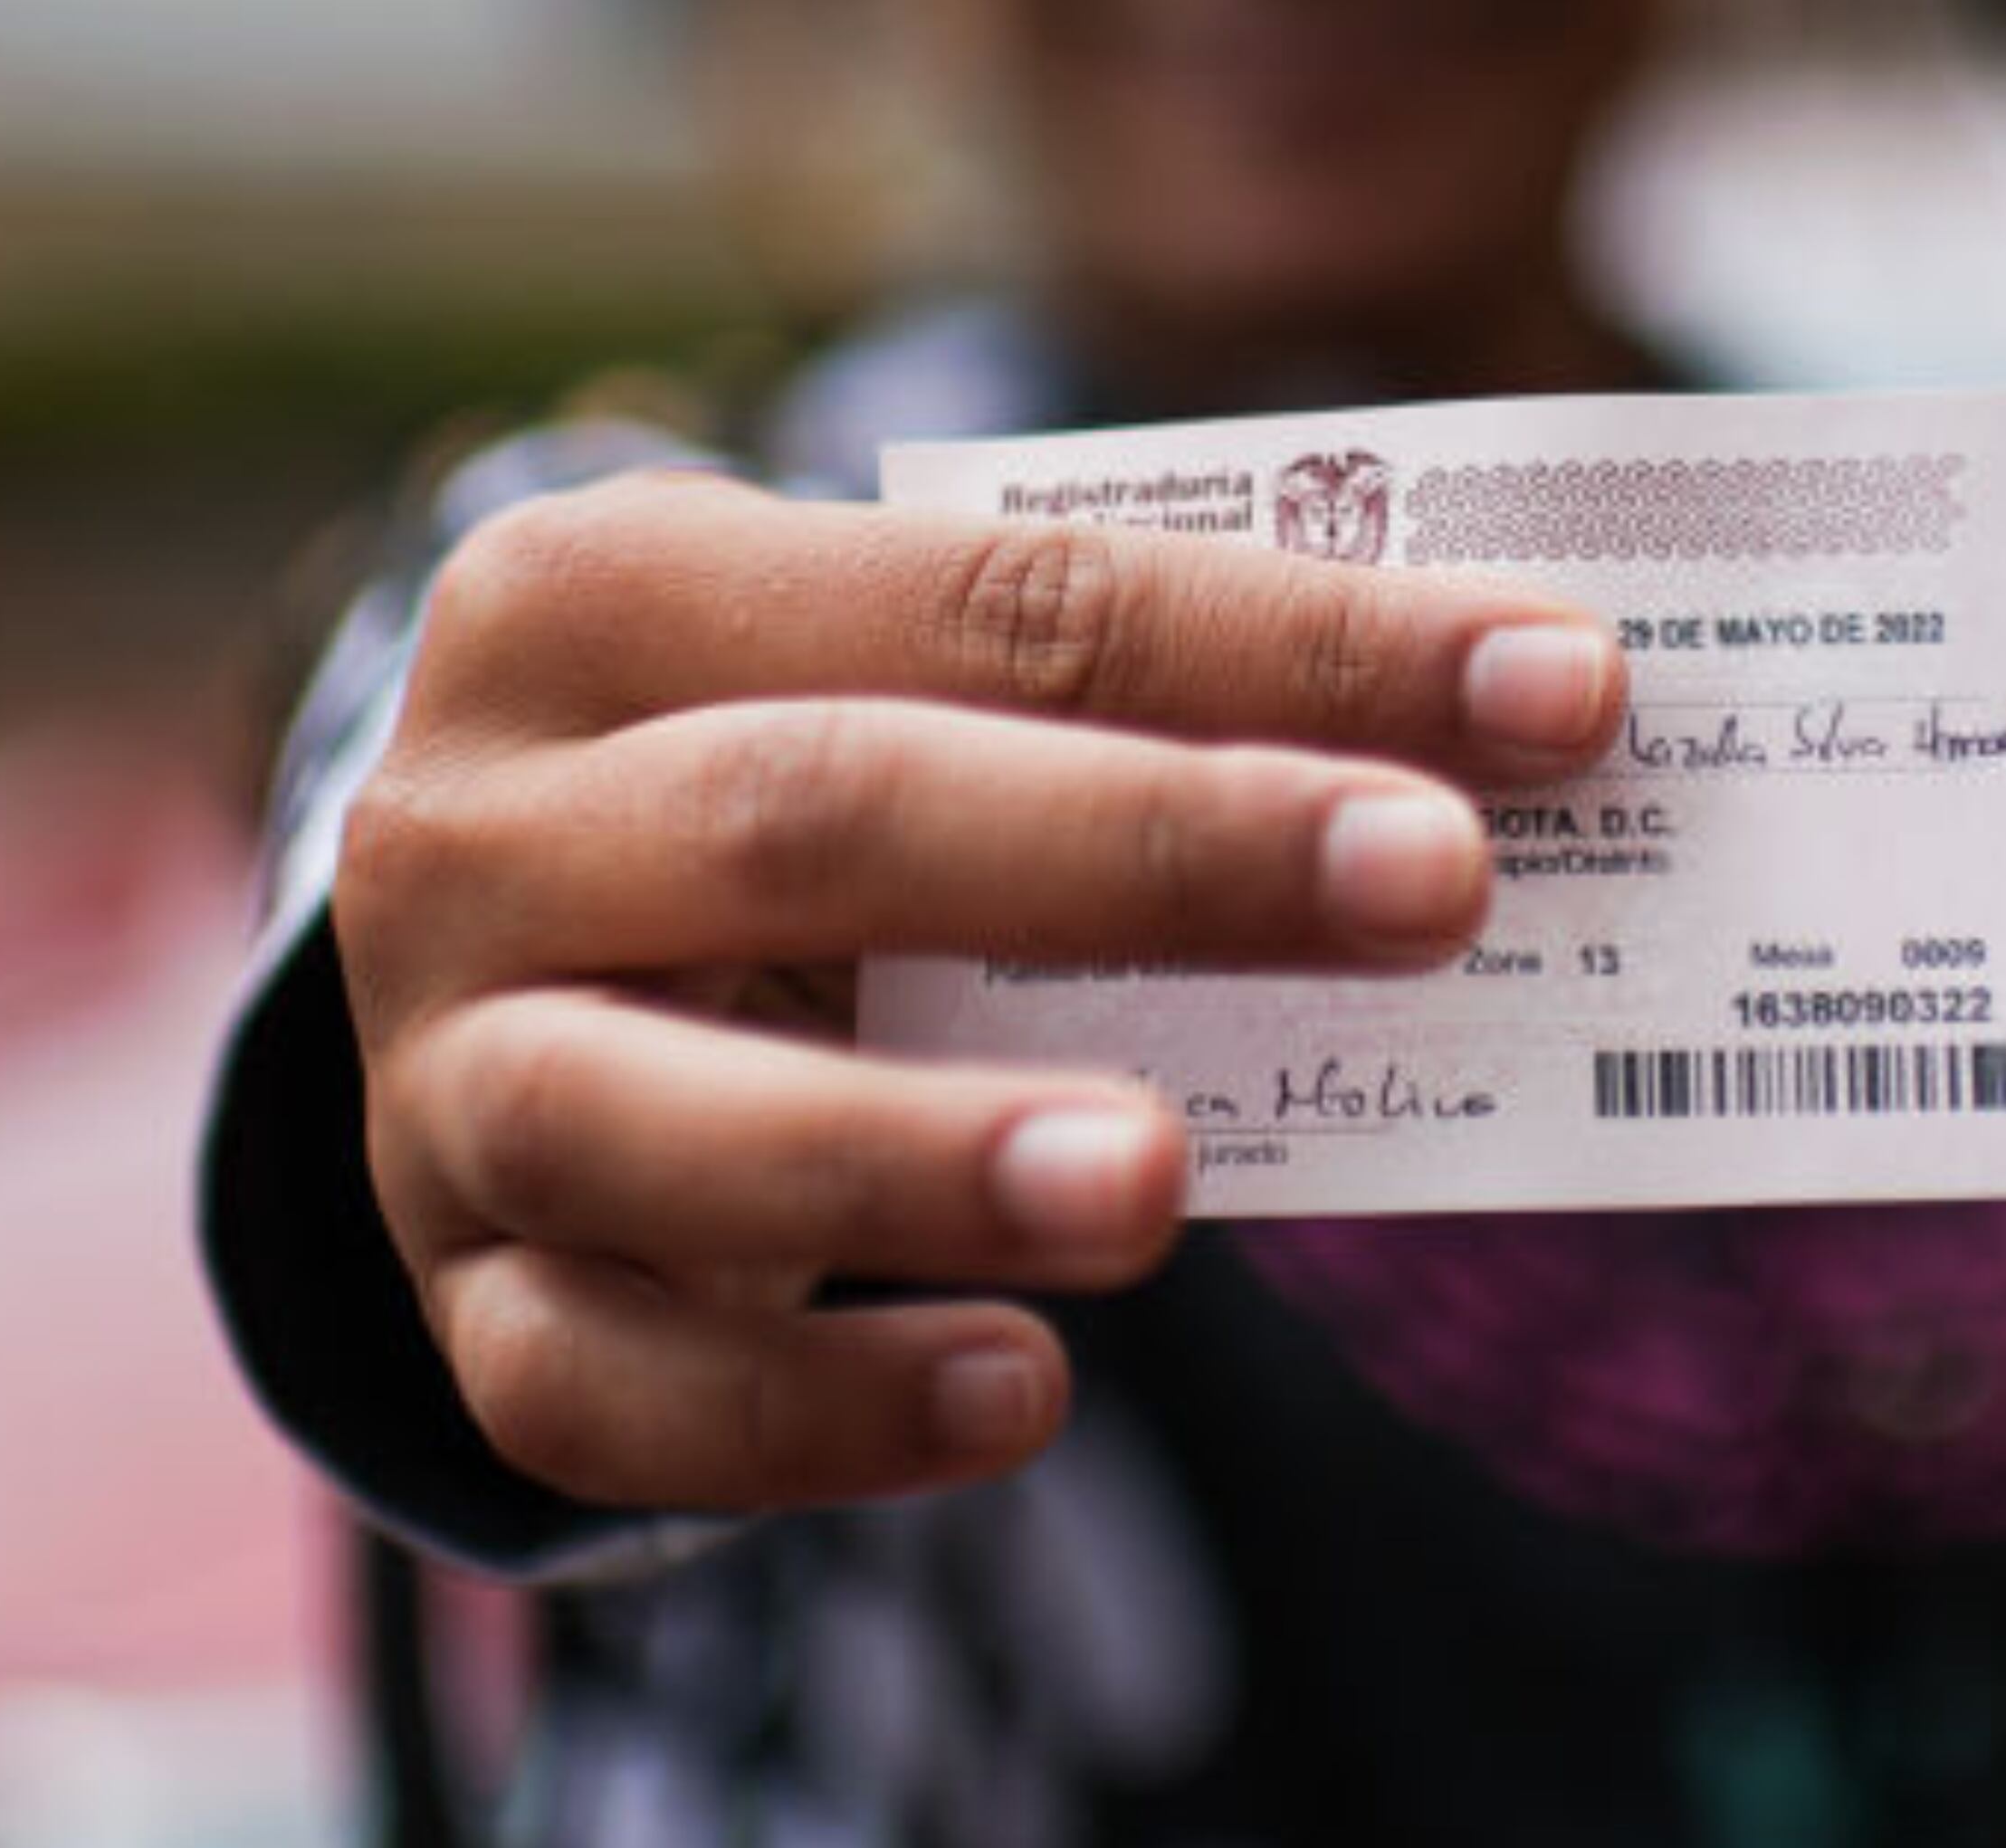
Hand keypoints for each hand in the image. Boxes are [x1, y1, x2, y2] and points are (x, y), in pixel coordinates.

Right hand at [336, 470, 1623, 1514]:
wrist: (505, 989)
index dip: (1287, 641)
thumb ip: (1136, 712)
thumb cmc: (793, 805)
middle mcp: (478, 825)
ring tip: (1162, 1184)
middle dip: (1154, 848)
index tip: (1563, 687)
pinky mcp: (471, 1304)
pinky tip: (1023, 1395)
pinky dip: (818, 1411)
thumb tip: (1513, 750)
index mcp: (610, 593)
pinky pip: (606, 1390)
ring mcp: (443, 1082)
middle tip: (1439, 887)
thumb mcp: (910, 706)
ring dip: (923, 1152)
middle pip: (820, 814)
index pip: (990, 593)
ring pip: (650, 1116)